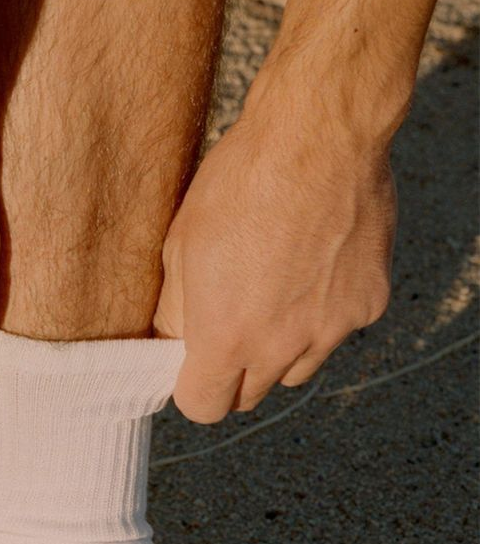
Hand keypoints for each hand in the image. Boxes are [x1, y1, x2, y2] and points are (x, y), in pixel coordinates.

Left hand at [153, 78, 396, 422]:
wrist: (317, 137)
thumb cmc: (239, 181)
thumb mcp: (182, 241)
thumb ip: (177, 307)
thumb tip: (174, 339)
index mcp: (228, 335)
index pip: (204, 406)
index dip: (194, 387)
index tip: (192, 364)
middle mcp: (283, 345)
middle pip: (252, 394)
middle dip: (235, 369)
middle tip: (230, 319)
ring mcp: (332, 328)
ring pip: (298, 368)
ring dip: (280, 347)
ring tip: (274, 286)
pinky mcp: (369, 304)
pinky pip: (336, 329)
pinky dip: (322, 312)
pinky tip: (314, 262)